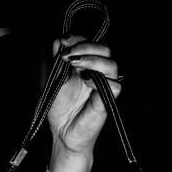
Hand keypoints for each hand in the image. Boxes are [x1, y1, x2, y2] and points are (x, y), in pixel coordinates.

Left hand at [47, 35, 120, 171]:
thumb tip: (59, 40)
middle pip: (105, 50)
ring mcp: (105, 87)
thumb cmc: (60, 109)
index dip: (79, 39)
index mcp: (88, 67)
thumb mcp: (55, 79)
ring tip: (74, 66)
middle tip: (68, 56)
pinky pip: (115, 86)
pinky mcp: (108, 102)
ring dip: (91, 60)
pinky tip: (85, 80)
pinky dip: (100, 80)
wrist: (61, 133)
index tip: (63, 41)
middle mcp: (99, 74)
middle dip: (85, 47)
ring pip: (111, 64)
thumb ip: (58, 60)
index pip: (92, 44)